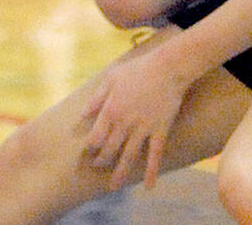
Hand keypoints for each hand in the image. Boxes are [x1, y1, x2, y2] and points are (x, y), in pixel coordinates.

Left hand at [83, 47, 191, 188]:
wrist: (169, 66)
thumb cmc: (139, 69)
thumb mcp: (111, 78)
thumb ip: (96, 98)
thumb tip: (82, 116)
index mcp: (111, 110)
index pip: (95, 138)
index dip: (91, 148)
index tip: (91, 152)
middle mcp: (125, 123)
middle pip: (110, 150)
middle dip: (102, 162)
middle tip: (99, 167)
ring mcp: (143, 128)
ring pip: (129, 156)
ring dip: (120, 173)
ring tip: (114, 187)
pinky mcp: (160, 130)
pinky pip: (155, 154)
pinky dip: (151, 171)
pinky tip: (148, 186)